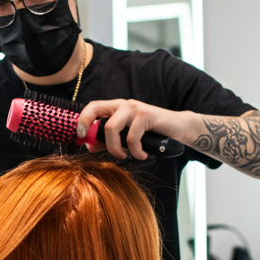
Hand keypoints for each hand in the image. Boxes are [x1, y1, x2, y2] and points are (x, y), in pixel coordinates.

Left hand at [75, 99, 189, 160]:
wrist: (178, 128)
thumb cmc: (151, 134)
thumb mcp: (127, 137)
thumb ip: (108, 140)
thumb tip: (89, 145)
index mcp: (116, 108)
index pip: (92, 107)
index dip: (82, 120)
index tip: (81, 137)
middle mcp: (123, 104)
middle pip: (98, 115)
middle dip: (98, 138)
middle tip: (104, 151)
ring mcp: (135, 108)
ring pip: (112, 128)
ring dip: (116, 148)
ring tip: (126, 156)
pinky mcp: (146, 114)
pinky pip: (132, 137)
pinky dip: (135, 151)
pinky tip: (142, 154)